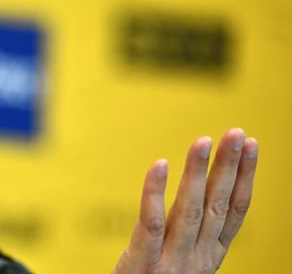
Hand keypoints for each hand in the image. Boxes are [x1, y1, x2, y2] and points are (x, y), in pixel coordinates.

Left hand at [112, 128, 258, 273]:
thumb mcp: (184, 264)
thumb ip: (193, 236)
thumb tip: (204, 195)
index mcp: (209, 257)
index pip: (234, 212)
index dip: (246, 178)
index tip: (253, 146)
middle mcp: (195, 258)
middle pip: (218, 206)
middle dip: (230, 168)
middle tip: (237, 133)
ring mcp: (170, 261)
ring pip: (189, 210)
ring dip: (198, 173)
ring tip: (204, 140)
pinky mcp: (141, 263)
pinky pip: (150, 222)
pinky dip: (155, 192)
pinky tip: (159, 165)